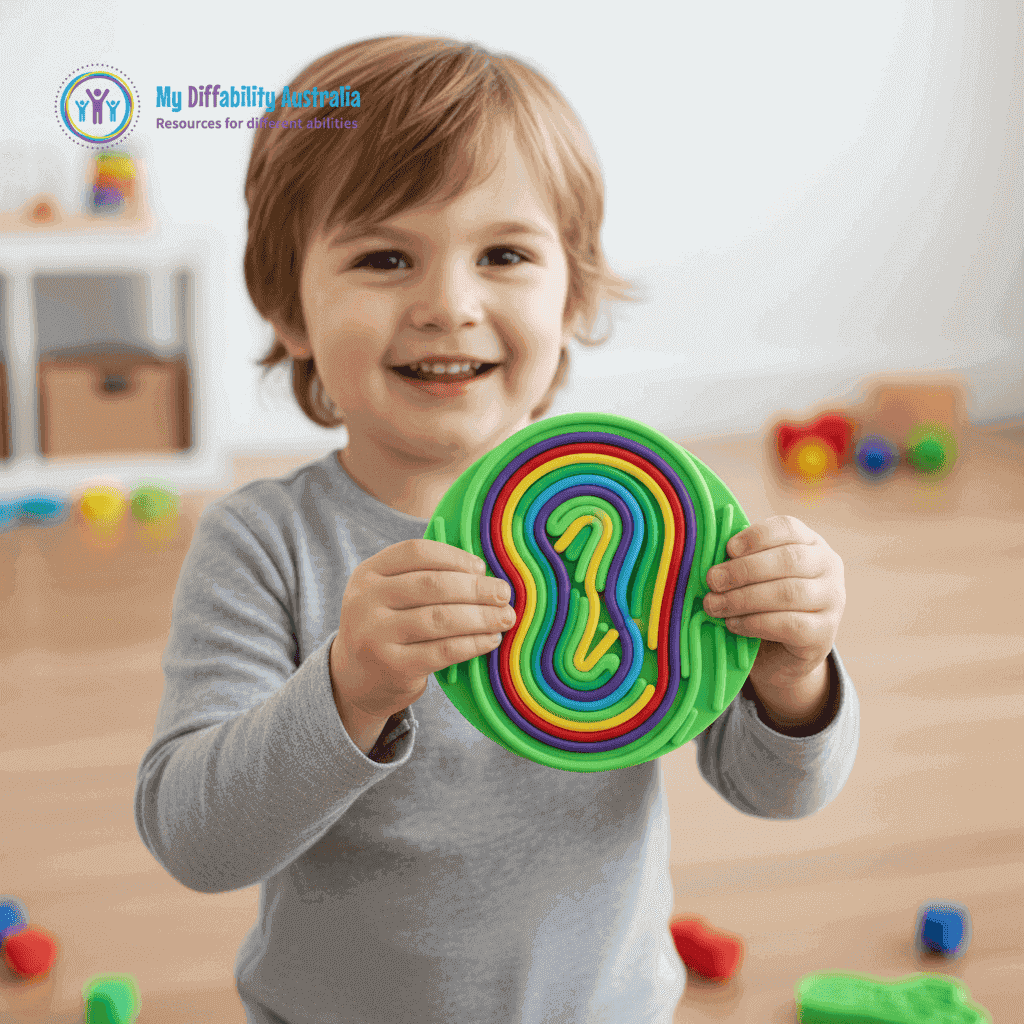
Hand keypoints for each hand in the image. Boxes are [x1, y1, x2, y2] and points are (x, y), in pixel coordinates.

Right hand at [331, 539, 515, 748]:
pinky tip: (490, 639)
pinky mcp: (393, 667)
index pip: (417, 552)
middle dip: (476, 588)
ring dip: (481, 617)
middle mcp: (366, 601)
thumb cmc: (388, 628)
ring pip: (440, 618)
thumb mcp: (390, 595)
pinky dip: (473, 643)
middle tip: (504, 593)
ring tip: (505, 617)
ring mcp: (376, 635)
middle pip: (432, 585)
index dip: (455, 557)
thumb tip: (483, 571)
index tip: (481, 568)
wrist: (356, 679)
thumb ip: (423, 577)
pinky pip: (443, 650)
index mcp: (368, 573)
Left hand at [702, 515, 844, 726]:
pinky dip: (755, 623)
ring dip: (743, 598)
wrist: (783, 653)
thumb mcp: (756, 576)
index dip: (756, 536)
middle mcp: (828, 567)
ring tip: (714, 605)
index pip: (788, 528)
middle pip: (788, 560)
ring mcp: (831, 601)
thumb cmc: (763, 603)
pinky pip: (790, 625)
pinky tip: (732, 624)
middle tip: (711, 580)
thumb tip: (707, 552)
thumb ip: (740, 560)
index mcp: (810, 543)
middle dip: (744, 570)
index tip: (728, 548)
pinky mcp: (823, 634)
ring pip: (788, 593)